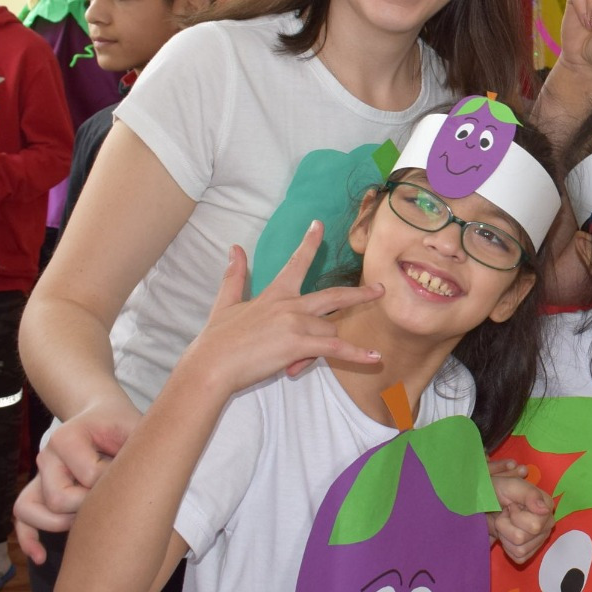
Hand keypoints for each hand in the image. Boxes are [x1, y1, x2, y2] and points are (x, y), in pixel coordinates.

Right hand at [13, 395, 141, 562]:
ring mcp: (40, 475)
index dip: (116, 484)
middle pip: (60, 499)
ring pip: (33, 511)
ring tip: (89, 523)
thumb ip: (137, 452)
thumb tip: (142, 489)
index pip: (91, 477)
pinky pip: (23, 518)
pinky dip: (29, 539)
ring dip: (62, 524)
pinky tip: (43, 556)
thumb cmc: (124, 427)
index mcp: (68, 437)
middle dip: (90, 507)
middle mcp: (47, 457)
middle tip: (115, 501)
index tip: (133, 478)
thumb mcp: (136, 431)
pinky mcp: (38, 491)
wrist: (105, 419)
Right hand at [185, 222, 384, 394]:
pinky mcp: (299, 345)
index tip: (319, 226)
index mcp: (275, 293)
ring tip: (307, 359)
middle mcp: (290, 305)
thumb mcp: (225, 303)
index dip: (309, 243)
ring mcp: (296, 324)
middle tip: (380, 289)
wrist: (211, 365)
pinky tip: (375, 357)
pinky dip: (357, 354)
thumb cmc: (217, 339)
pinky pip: (336, 349)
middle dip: (360, 293)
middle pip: (334, 295)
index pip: (297, 262)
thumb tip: (234, 247)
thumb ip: (234, 275)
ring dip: (331, 342)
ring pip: (332, 329)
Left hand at [488, 473, 553, 563]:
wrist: (488, 500)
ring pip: (520, 550)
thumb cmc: (500, 491)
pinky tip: (507, 534)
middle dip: (506, 526)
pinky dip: (508, 547)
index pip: (534, 526)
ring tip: (505, 523)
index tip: (511, 506)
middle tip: (506, 514)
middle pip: (523, 539)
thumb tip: (545, 510)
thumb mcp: (513, 485)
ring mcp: (539, 540)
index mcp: (547, 507)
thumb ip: (530, 495)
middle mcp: (547, 525)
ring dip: (505, 536)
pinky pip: (519, 558)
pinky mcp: (530, 551)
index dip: (516, 517)